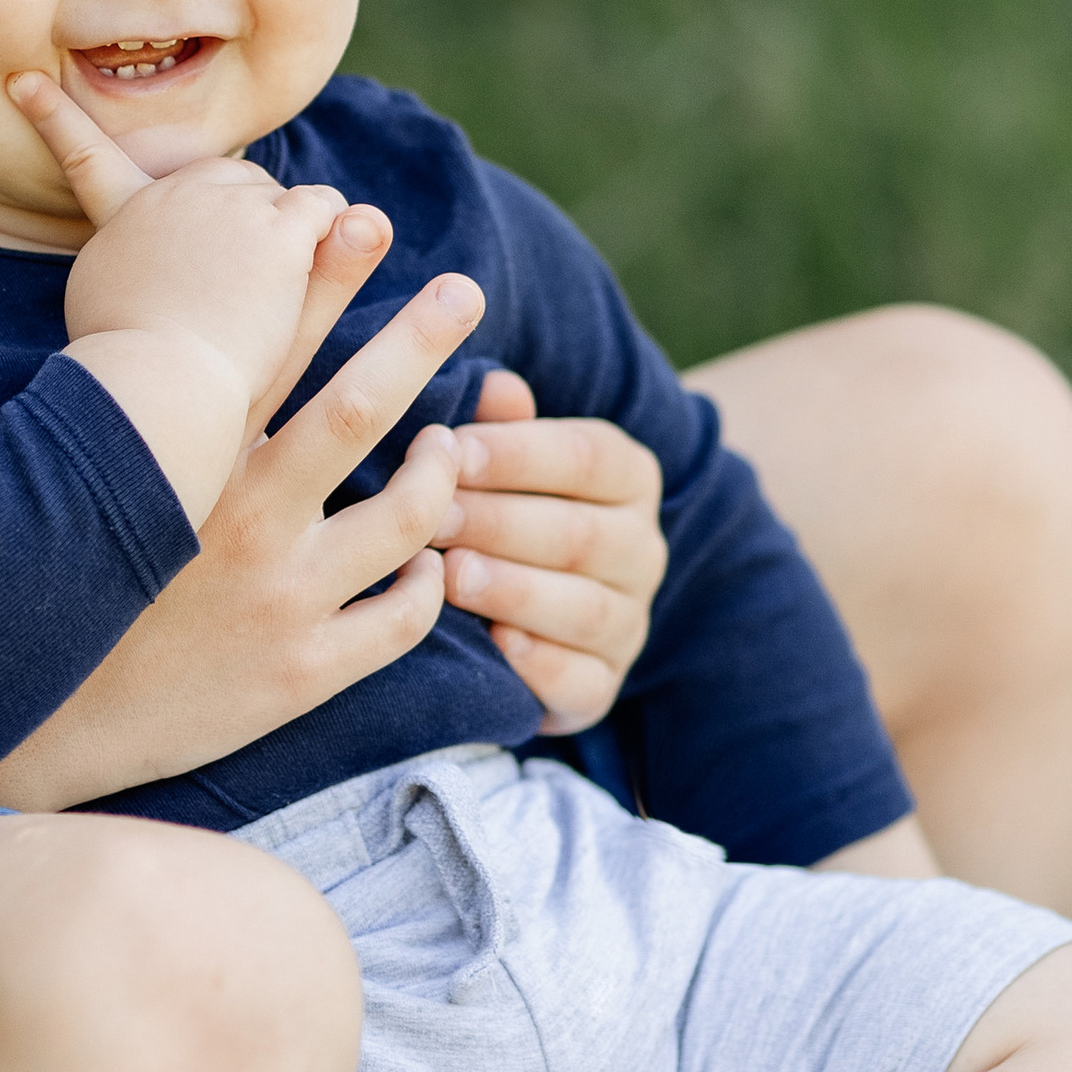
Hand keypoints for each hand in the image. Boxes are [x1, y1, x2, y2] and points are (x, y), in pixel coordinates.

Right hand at [0, 258, 491, 808]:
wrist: (41, 721)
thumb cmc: (69, 583)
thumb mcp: (105, 486)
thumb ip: (160, 420)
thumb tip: (188, 336)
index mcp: (192, 466)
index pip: (276, 347)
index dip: (325, 275)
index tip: (368, 220)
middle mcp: (244, 518)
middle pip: (361, 408)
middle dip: (420, 336)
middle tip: (465, 290)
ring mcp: (281, 597)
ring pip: (409, 518)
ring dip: (438, 475)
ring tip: (446, 451)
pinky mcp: (303, 671)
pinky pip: (404, 618)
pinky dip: (432, 583)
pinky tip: (432, 566)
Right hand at [16, 72, 349, 413]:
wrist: (158, 384)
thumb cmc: (126, 363)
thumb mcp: (100, 305)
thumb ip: (122, 261)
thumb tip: (135, 249)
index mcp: (127, 215)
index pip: (86, 155)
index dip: (52, 117)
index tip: (24, 82)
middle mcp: (175, 194)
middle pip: (231, 178)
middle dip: (246, 220)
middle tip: (239, 287)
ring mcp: (230, 205)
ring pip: (283, 198)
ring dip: (288, 241)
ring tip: (262, 304)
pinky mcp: (278, 229)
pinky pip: (322, 208)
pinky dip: (330, 233)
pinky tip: (308, 272)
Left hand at [435, 369, 665, 733]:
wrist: (520, 618)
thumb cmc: (499, 512)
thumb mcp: (500, 462)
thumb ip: (499, 426)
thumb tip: (493, 384)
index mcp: (627, 478)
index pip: (586, 456)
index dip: (517, 453)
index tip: (450, 449)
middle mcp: (642, 549)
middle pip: (579, 533)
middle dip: (499, 523)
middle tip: (430, 518)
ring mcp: (629, 623)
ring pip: (583, 607)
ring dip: (513, 589)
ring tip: (449, 576)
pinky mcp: (603, 687)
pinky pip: (580, 679)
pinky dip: (537, 663)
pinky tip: (491, 642)